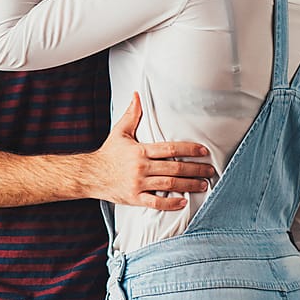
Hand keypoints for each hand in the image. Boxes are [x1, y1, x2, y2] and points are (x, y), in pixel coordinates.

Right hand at [86, 93, 215, 209]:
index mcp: (140, 150)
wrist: (90, 174)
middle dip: (195, 169)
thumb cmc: (108, 153)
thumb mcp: (119, 132)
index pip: (170, 148)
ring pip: (169, 184)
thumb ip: (132, 114)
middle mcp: (141, 167)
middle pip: (174, 167)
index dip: (189, 149)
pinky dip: (170, 203)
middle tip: (210, 170)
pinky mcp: (134, 198)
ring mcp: (138, 183)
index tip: (203, 151)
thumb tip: (137, 95)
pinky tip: (183, 202)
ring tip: (203, 185)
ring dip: (189, 185)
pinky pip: (155, 202)